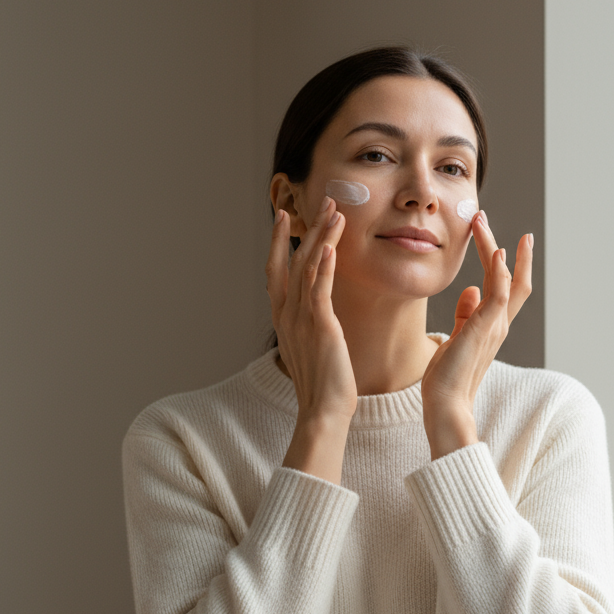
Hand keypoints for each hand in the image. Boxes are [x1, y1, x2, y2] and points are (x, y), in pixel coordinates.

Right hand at [266, 197, 356, 479]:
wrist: (322, 412)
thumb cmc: (322, 386)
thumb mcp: (311, 349)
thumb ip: (310, 327)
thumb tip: (315, 317)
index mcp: (283, 318)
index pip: (277, 271)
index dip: (280, 242)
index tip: (286, 218)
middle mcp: (287, 314)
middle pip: (290, 260)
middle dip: (304, 228)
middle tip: (320, 202)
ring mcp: (301, 319)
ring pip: (307, 268)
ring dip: (321, 236)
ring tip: (335, 211)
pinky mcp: (321, 326)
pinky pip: (320, 288)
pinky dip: (324, 264)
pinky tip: (331, 244)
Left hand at [420, 211, 532, 458]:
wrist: (446, 404)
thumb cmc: (447, 378)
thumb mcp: (456, 338)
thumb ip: (465, 316)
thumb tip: (470, 291)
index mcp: (492, 326)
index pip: (505, 288)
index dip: (505, 262)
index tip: (498, 240)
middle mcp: (499, 323)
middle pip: (514, 279)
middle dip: (507, 248)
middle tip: (486, 219)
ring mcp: (495, 325)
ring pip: (506, 278)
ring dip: (494, 247)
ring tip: (480, 223)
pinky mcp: (486, 328)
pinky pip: (499, 293)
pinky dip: (501, 271)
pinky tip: (497, 251)